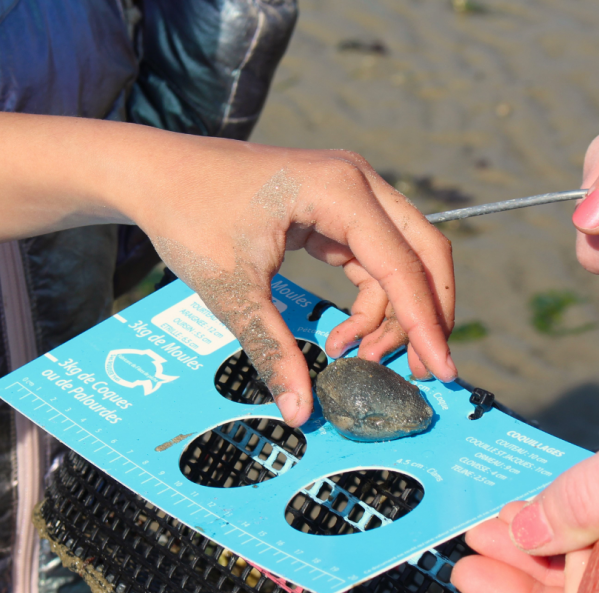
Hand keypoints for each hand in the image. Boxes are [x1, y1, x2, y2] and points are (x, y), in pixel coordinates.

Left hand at [128, 137, 455, 425]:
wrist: (158, 175)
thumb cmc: (190, 217)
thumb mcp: (232, 289)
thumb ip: (272, 348)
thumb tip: (300, 411)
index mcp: (340, 190)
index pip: (403, 263)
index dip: (425, 322)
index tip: (441, 370)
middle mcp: (356, 184)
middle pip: (422, 253)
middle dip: (426, 315)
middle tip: (419, 369)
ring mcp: (348, 195)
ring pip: (400, 261)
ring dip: (391, 314)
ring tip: (356, 356)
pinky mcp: (334, 212)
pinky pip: (373, 261)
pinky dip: (369, 301)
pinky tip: (344, 334)